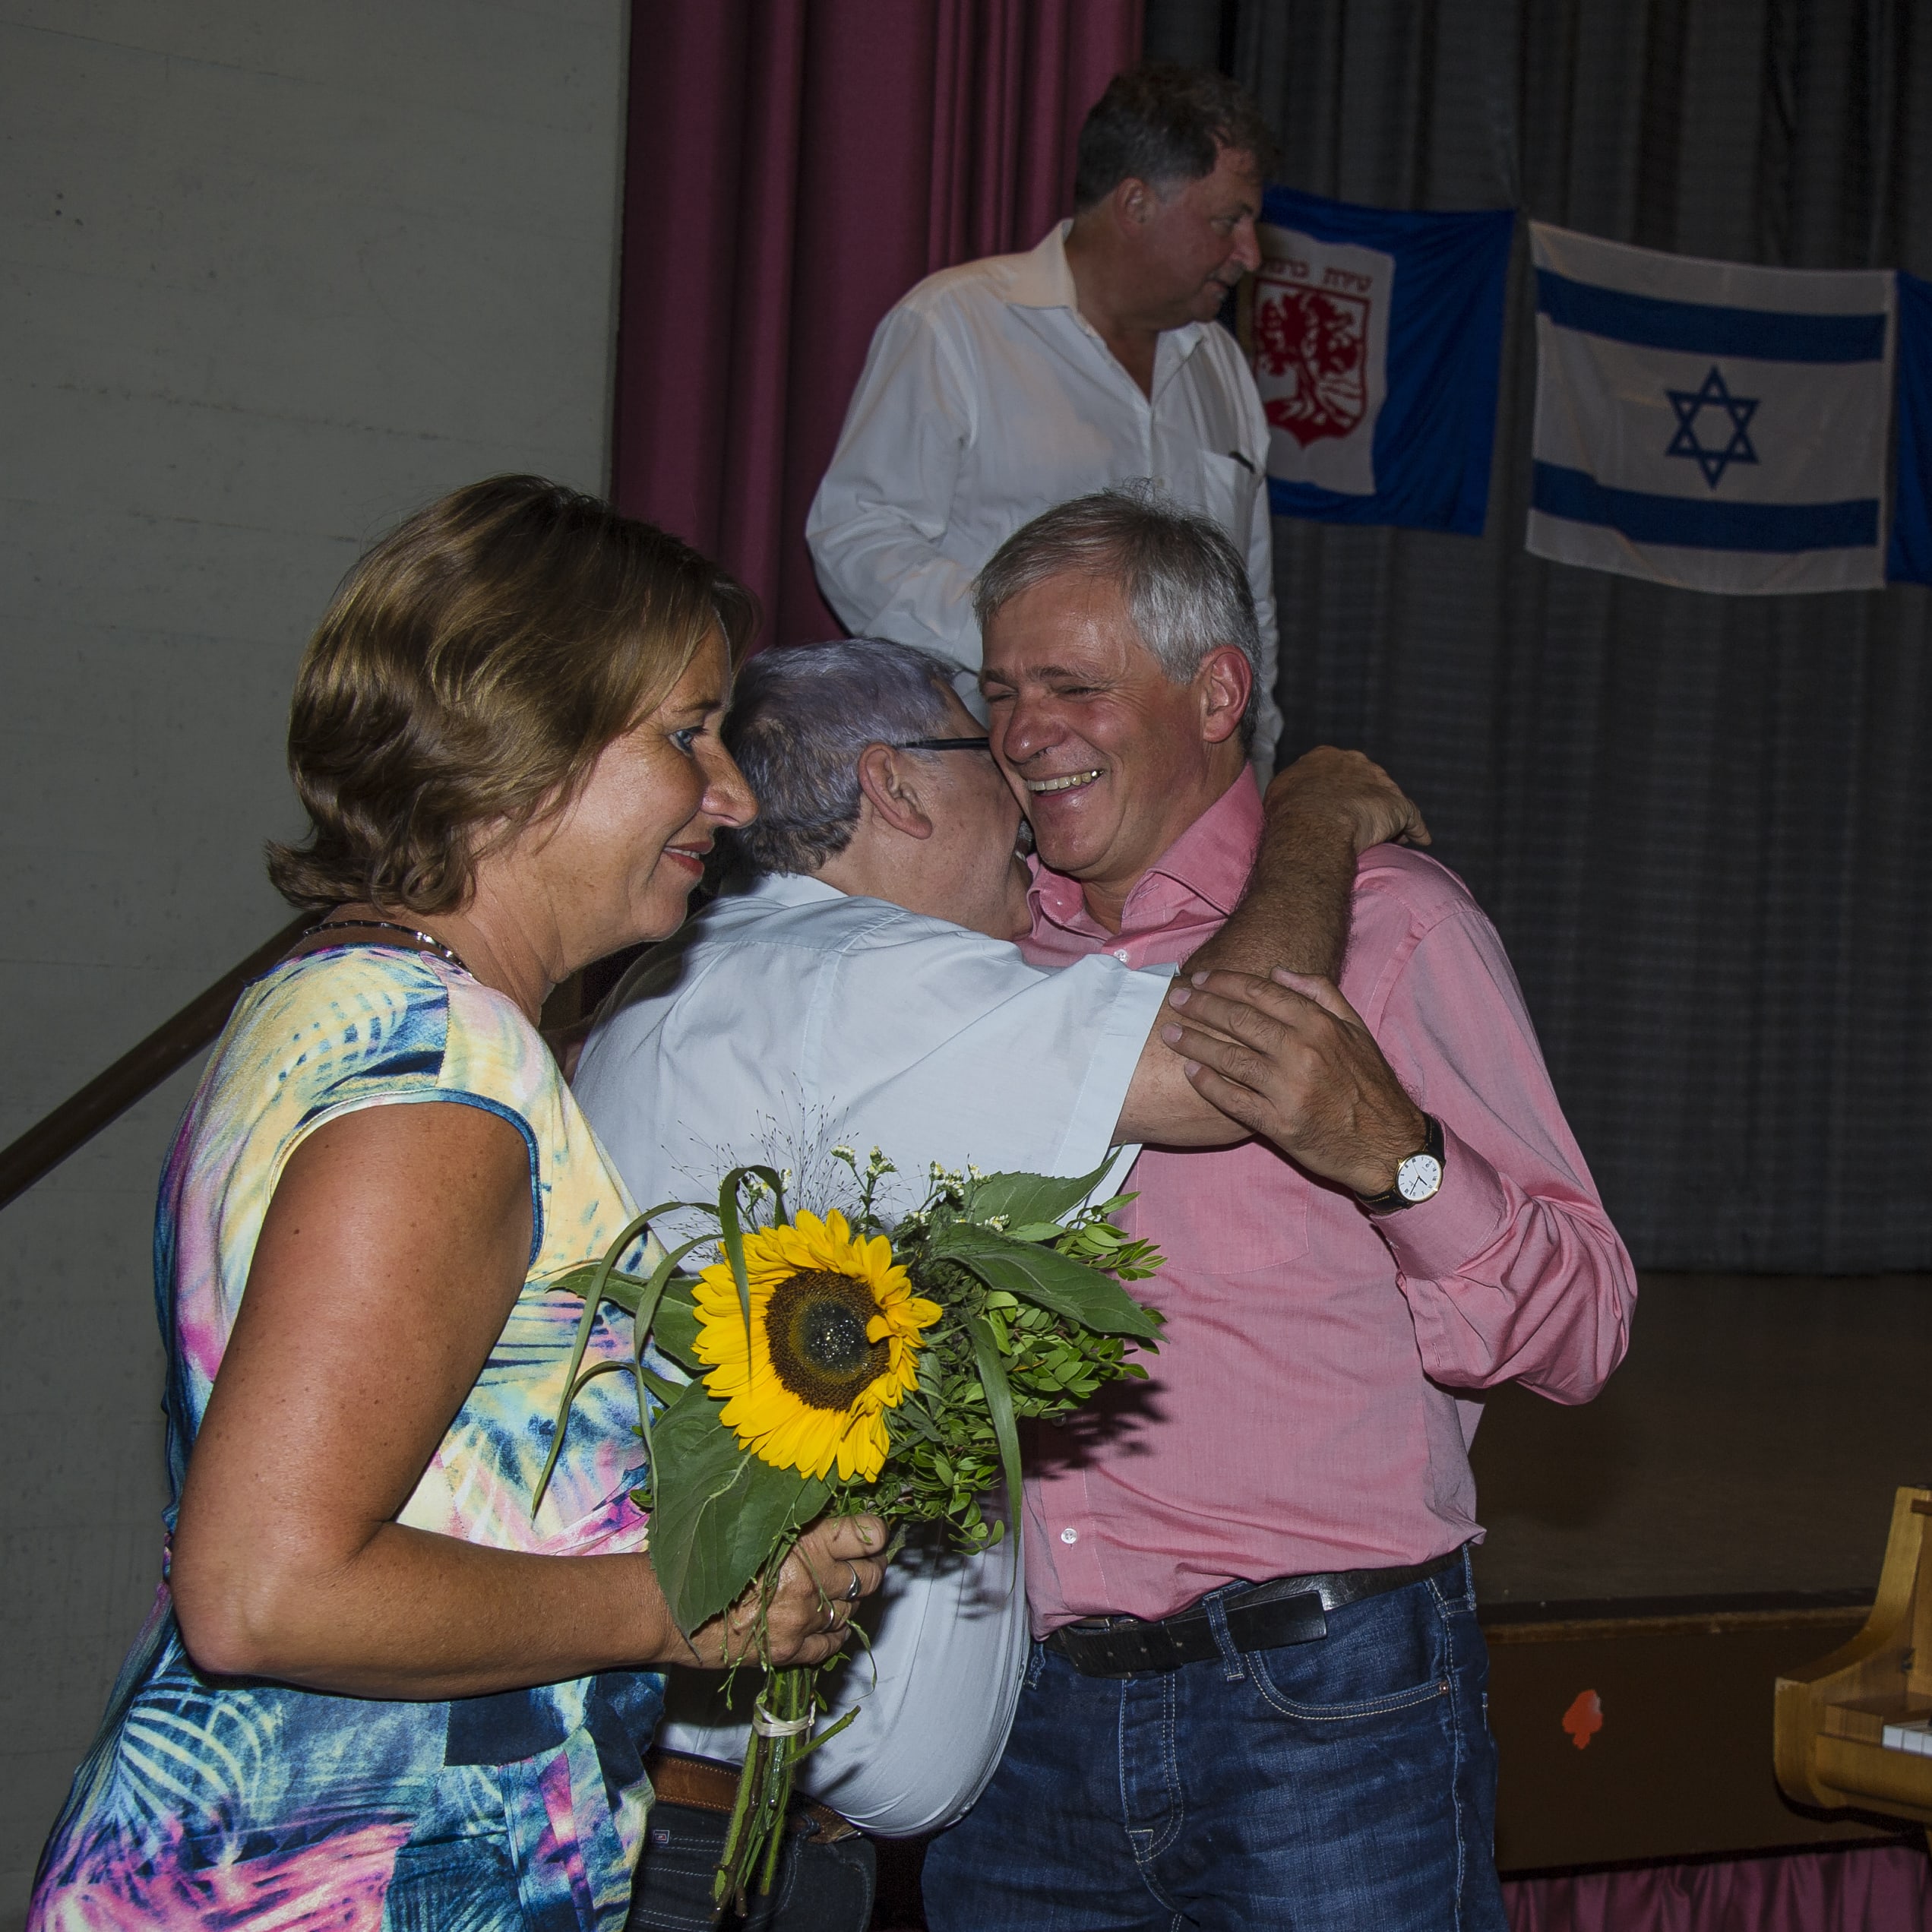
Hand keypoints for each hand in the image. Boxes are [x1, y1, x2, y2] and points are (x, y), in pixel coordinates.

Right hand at [684, 1513, 888, 1668]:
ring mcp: (802, 1621)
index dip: (874, 1534)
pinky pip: (832, 1645)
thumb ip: (795, 1519)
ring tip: (836, 1590)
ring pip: (852, 1610)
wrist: (668, 1606)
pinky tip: (824, 1623)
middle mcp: (811, 1581)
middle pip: (869, 1576)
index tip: (870, 1533)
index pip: (869, 1536)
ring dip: (849, 1599)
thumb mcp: (753, 1521)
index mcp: (805, 1541)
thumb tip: (831, 1514)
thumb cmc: (705, 1555)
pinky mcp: (788, 1651)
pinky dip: (833, 1634)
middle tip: (862, 1562)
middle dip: (870, 1567)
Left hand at [1161, 968, 1426, 1197]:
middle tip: (1176, 999)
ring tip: (1170, 1032)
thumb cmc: (1369, 1084)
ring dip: (1194, 1043)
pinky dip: (1208, 1084)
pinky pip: (1233, 1100)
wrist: (1388, 1144)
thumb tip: (1277, 971)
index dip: (1224, 983)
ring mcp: (1288, 1089)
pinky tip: (1189, 1071)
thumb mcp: (1356, 1029)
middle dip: (1201, 1006)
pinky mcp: (1279, 1124)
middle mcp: (1302, 1052)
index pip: (1260, 993)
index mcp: (1320, 1025)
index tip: (1200, 978)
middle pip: (1238, 1021)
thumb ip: (1321, 993)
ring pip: (1230, 1058)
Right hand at [1263, 747, 1429, 854]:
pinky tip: (1420, 840)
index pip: (1337, 770)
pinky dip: (1416, 830)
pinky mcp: (1398, 805)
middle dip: (1366, 800)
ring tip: (1390, 839)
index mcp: (1326, 757)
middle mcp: (1356, 762)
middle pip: (1367, 781)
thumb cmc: (1289, 812)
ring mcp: (1380, 782)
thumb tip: (1291, 796)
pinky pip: (1412, 819)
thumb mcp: (1278, 792)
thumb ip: (1291, 789)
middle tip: (1361, 823)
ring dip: (1390, 818)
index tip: (1336, 806)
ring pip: (1388, 800)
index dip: (1338, 790)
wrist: (1314, 826)